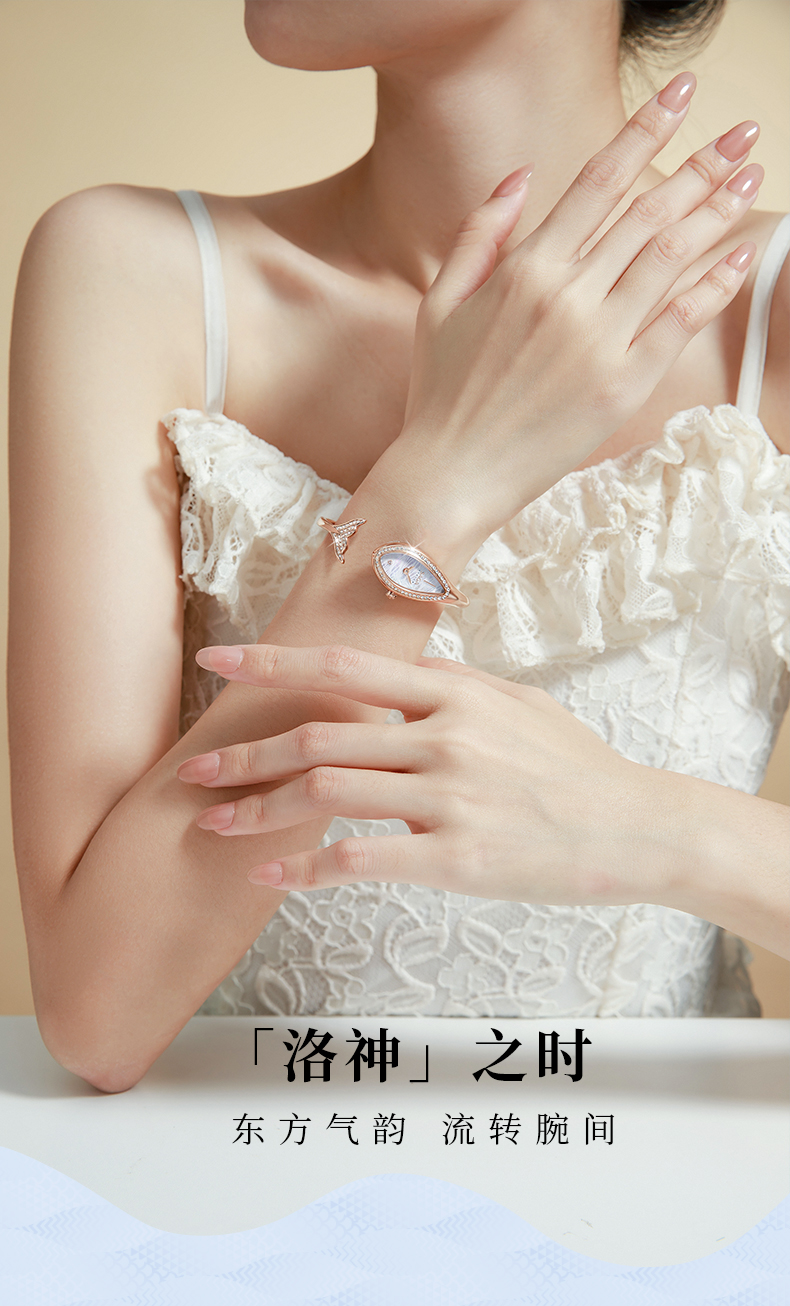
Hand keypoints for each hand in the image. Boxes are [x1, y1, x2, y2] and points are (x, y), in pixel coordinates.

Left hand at [176, 642, 663, 905]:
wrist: (637, 828)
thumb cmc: (578, 767)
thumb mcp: (520, 704)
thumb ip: (455, 686)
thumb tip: (404, 674)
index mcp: (455, 692)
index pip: (345, 668)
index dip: (273, 664)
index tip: (218, 664)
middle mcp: (444, 736)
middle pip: (319, 737)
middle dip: (245, 753)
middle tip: (194, 769)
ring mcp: (450, 797)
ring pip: (327, 793)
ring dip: (258, 809)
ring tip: (213, 823)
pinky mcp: (458, 857)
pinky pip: (362, 860)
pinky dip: (306, 870)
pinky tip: (271, 877)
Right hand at [395, 71, 761, 538]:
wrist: (452, 474)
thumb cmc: (442, 393)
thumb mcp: (439, 303)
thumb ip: (480, 234)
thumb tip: (521, 176)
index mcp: (524, 269)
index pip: (598, 182)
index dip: (645, 132)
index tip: (680, 97)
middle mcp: (569, 296)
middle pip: (649, 212)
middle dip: (702, 164)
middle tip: (743, 133)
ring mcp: (600, 341)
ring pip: (671, 258)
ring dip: (717, 211)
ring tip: (750, 176)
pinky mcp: (623, 384)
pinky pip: (679, 323)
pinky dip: (711, 285)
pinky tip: (737, 256)